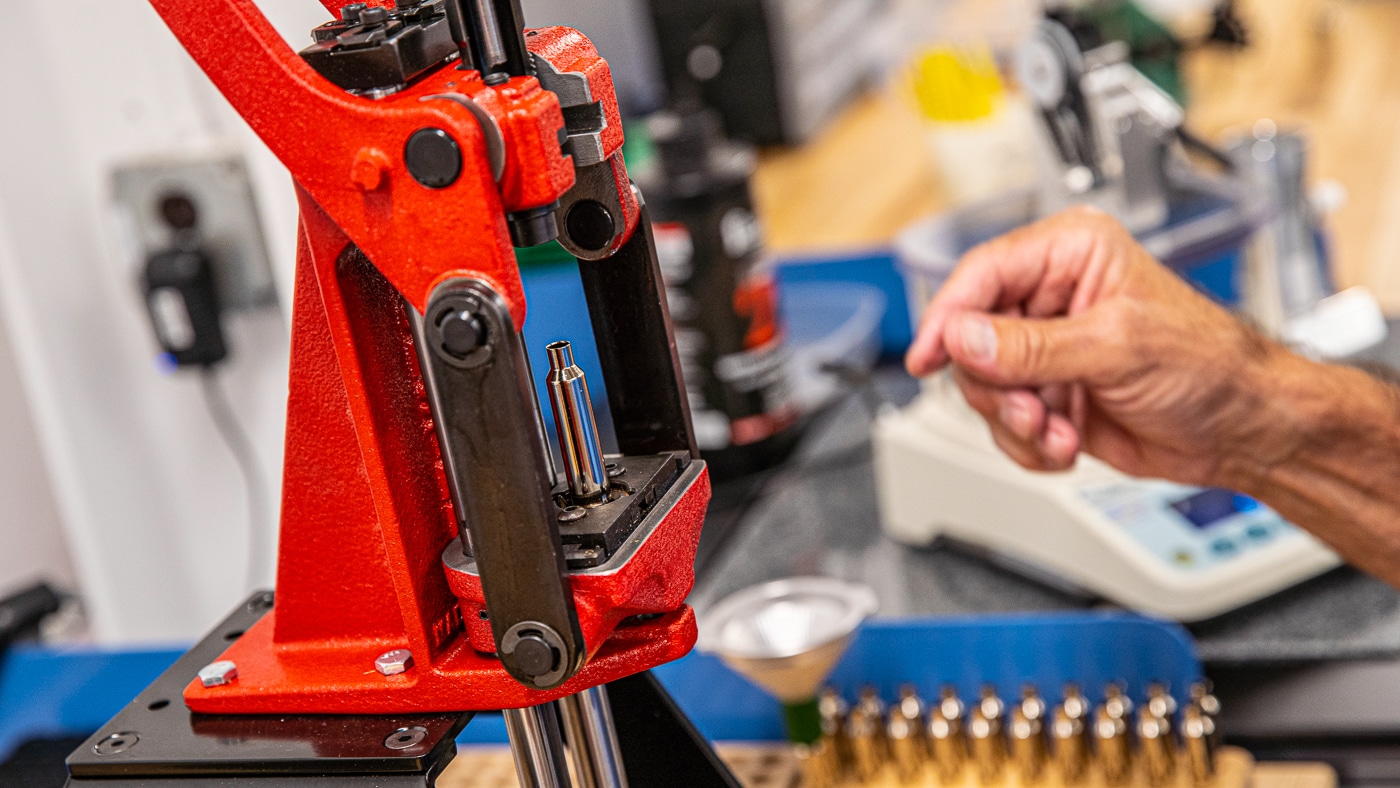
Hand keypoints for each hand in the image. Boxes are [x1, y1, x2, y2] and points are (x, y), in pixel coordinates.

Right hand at [904, 207, 1288, 487]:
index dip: (948, 317)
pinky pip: (1003, 422)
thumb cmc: (1212, 366)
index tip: (928, 357)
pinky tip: (1068, 443)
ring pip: (983, 388)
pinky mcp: (1049, 393)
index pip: (981, 274)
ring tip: (1059, 432)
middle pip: (971, 339)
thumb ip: (1032, 346)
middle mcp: (1052, 296)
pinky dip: (1030, 444)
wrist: (1245, 430)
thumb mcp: (1117, 346)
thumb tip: (964, 338)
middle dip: (998, 388)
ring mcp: (1047, 348)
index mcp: (1071, 254)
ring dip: (1018, 423)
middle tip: (1031, 410)